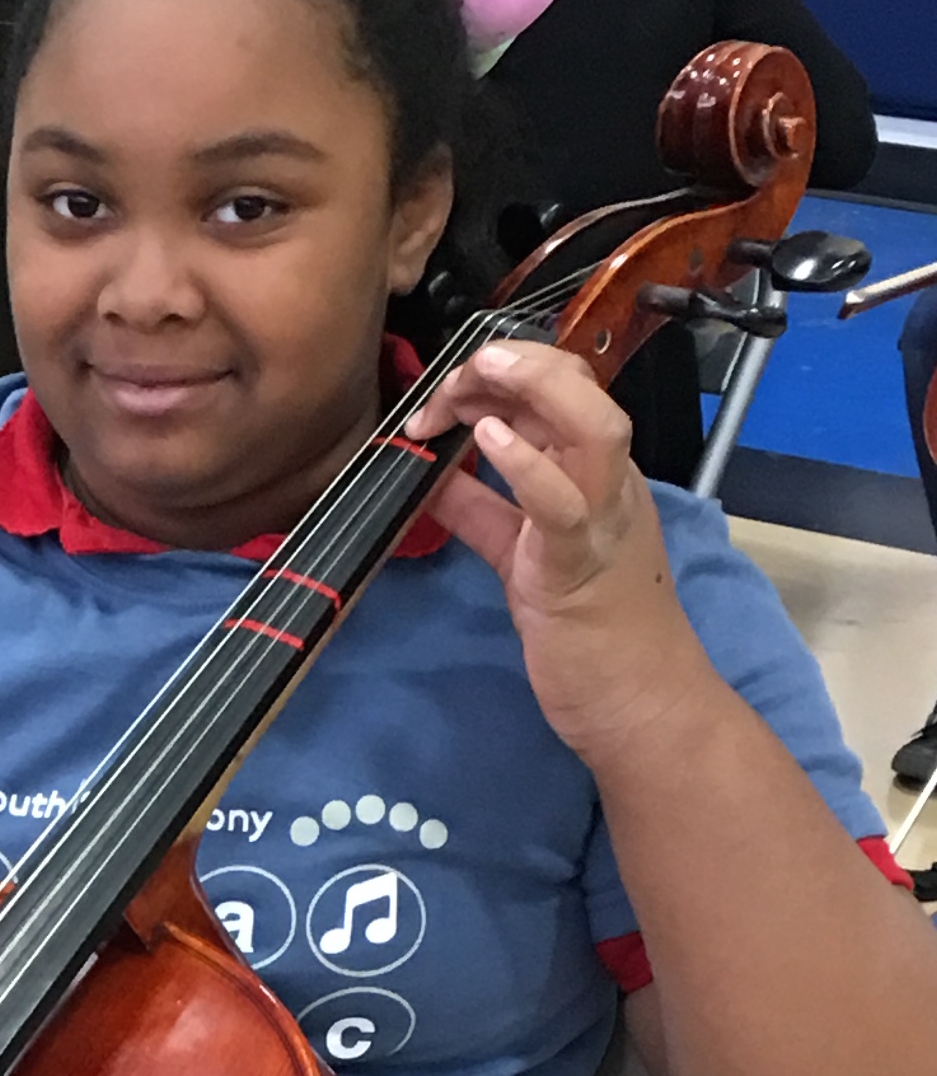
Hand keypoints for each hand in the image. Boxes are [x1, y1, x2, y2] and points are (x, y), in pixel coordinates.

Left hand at [409, 338, 706, 762]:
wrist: (641, 709)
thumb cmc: (591, 637)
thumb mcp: (522, 556)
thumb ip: (481, 511)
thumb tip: (434, 474)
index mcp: (597, 480)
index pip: (559, 394)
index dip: (501, 376)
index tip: (441, 397)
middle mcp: (610, 487)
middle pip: (577, 390)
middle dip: (507, 366)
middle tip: (443, 384)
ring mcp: (604, 521)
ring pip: (591, 426)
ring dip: (529, 389)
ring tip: (473, 377)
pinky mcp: (582, 566)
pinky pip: (561, 502)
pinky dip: (525, 464)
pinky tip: (487, 438)